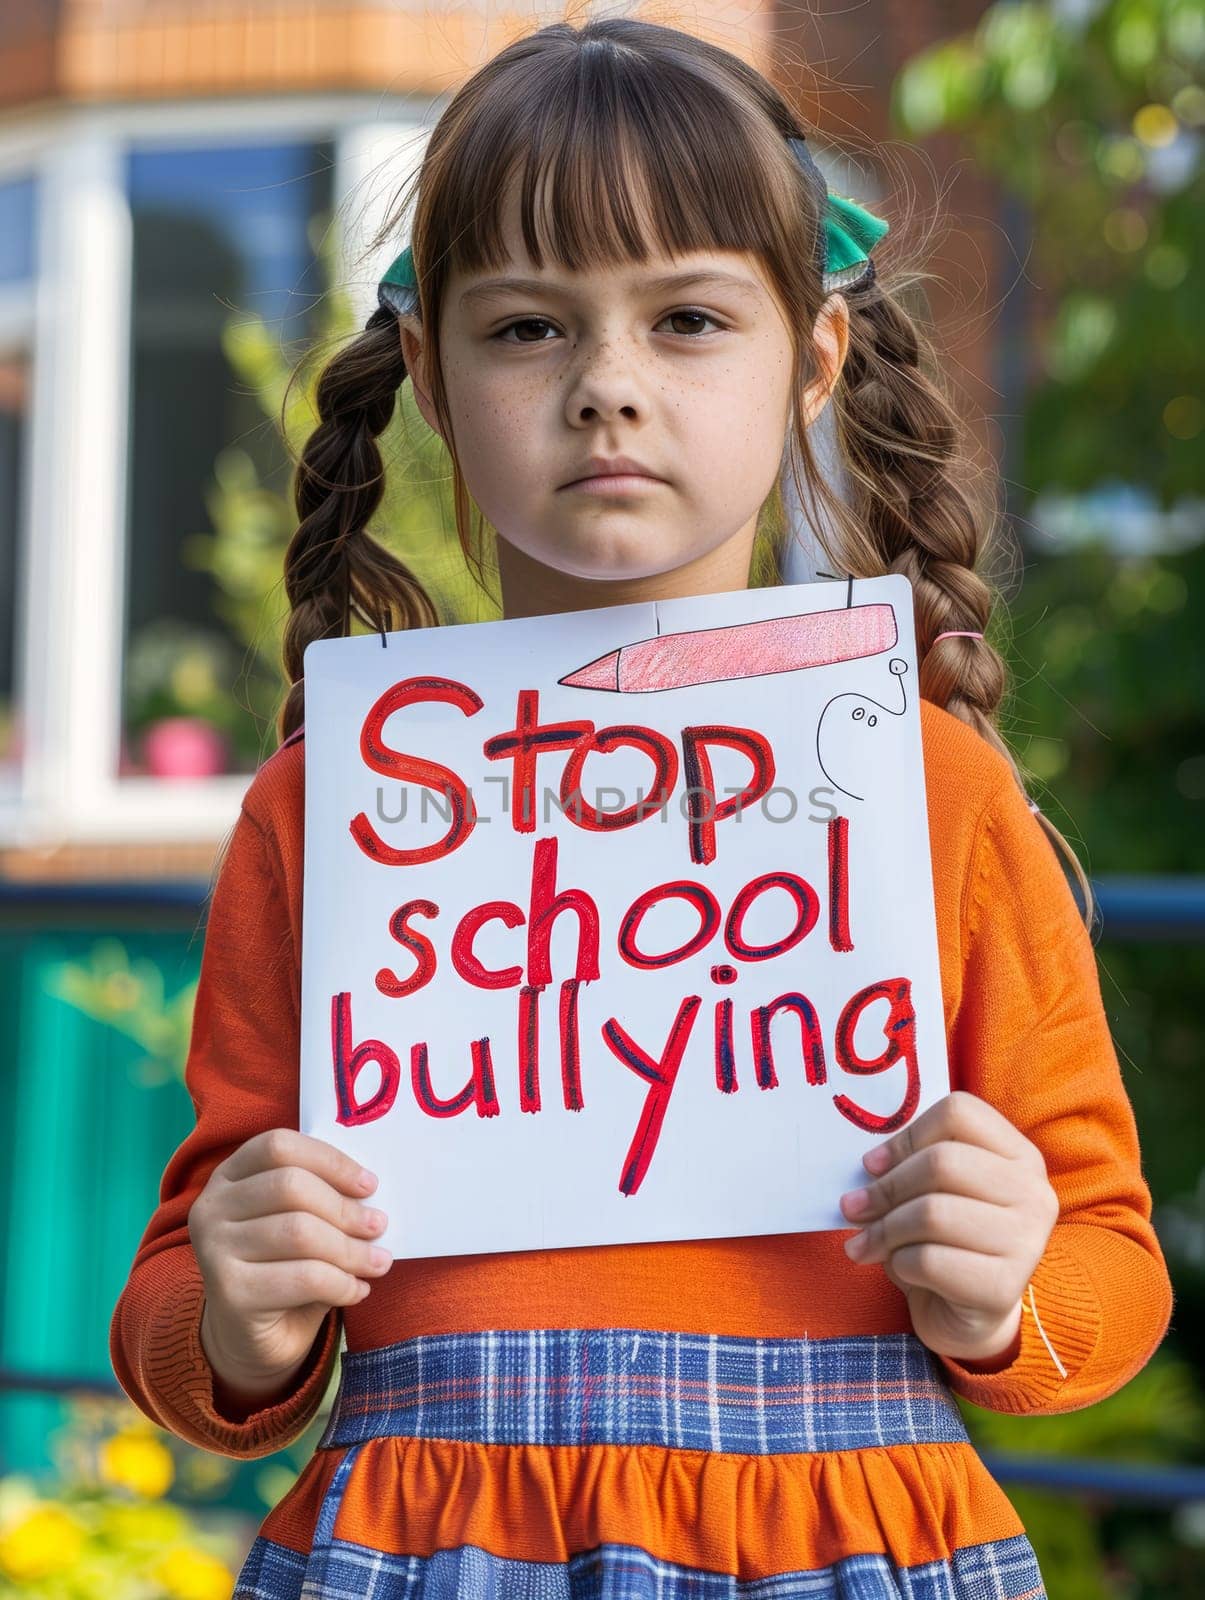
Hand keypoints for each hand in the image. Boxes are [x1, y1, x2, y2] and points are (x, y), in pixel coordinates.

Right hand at [190, 1128, 391, 1395]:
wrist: (248, 1339)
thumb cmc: (283, 1269)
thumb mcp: (300, 1223)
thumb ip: (323, 1200)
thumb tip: (372, 1196)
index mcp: (228, 1176)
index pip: (278, 1146)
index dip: (329, 1160)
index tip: (369, 1185)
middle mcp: (210, 1207)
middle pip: (290, 1186)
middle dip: (344, 1208)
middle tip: (379, 1225)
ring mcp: (213, 1250)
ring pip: (299, 1232)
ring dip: (350, 1249)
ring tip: (378, 1261)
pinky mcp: (228, 1293)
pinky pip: (303, 1277)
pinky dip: (341, 1283)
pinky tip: (357, 1290)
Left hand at [838, 1090, 1059, 1365]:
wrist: (970, 1316)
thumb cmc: (947, 1242)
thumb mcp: (933, 1192)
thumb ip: (910, 1168)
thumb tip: (869, 1171)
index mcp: (1019, 1155)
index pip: (959, 1113)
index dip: (906, 1136)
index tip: (872, 1165)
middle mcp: (1034, 1192)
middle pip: (942, 1162)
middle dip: (886, 1187)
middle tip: (853, 1208)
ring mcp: (1027, 1241)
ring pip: (933, 1213)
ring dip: (886, 1230)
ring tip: (866, 1244)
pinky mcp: (1006, 1287)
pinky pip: (930, 1261)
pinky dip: (900, 1263)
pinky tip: (900, 1270)